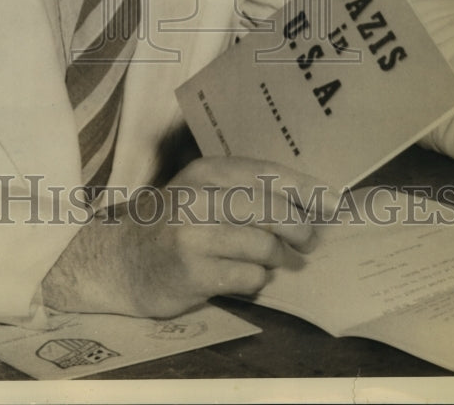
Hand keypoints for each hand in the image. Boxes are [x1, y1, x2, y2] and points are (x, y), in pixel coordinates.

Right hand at [41, 156, 328, 317]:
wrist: (120, 261)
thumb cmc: (172, 225)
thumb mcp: (201, 193)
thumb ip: (246, 192)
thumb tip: (314, 201)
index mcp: (203, 172)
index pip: (265, 172)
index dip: (304, 187)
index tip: (333, 201)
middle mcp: (196, 197)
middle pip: (270, 208)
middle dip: (299, 227)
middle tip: (306, 240)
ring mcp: (192, 235)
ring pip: (263, 246)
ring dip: (275, 259)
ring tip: (265, 261)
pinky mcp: (191, 272)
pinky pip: (249, 279)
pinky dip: (254, 281)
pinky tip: (239, 278)